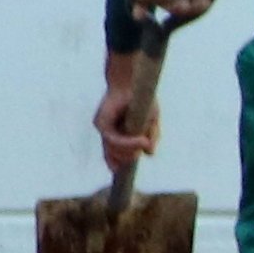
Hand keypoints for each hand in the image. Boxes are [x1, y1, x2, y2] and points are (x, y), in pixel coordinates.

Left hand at [93, 55, 163, 175]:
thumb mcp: (151, 120)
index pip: (112, 156)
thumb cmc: (141, 100)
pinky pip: (113, 138)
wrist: (132, 82)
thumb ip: (152, 136)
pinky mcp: (101, 122)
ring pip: (112, 149)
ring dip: (129, 150)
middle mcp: (107, 133)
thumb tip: (150, 153)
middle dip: (128, 158)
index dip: (116, 165)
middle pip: (112, 156)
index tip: (122, 171)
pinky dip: (127, 142)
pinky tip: (140, 140)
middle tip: (142, 149)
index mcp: (117, 134)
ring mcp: (103, 128)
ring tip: (143, 143)